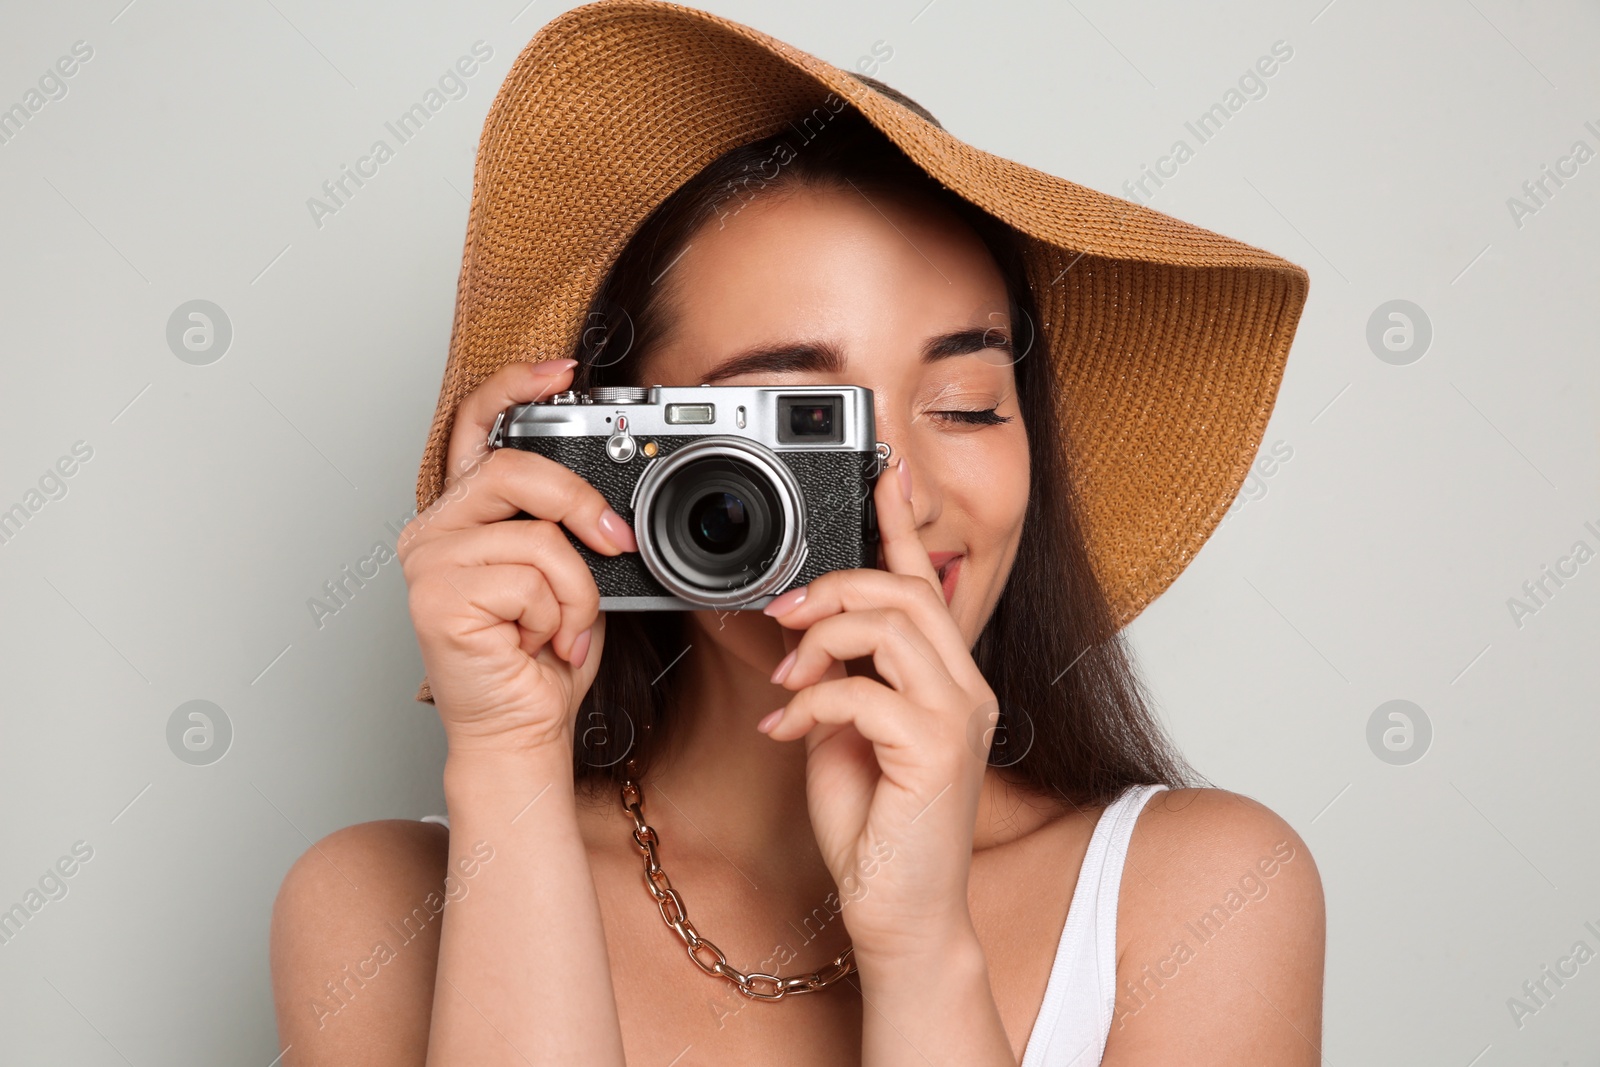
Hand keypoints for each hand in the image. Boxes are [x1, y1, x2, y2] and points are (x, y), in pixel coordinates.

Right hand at [397, 359, 638, 755]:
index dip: (517, 387)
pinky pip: (531, 579)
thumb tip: (613, 496)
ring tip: (564, 625)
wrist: (522, 730)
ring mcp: (429, 561)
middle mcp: (436, 529)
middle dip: (582, 505)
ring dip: (576, 589)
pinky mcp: (436, 597)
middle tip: (615, 542)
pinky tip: (541, 644)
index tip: (563, 371)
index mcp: (465, 513)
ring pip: (537, 534)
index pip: (479, 426)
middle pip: (516, 468)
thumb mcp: (568, 572)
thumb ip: (569, 523)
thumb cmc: (542, 656)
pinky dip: (559, 615)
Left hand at [759, 457, 995, 959]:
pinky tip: (787, 728)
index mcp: (948, 681)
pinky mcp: (935, 752)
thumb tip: (803, 636)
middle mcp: (965, 690)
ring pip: (891, 626)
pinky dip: (812, 701)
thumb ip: (838, 679)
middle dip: (835, 587)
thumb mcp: (845, 734)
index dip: (900, 527)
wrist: (900, 914)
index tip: (880, 477)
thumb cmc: (876, 830)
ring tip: (787, 678)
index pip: (928, 585)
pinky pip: (863, 691)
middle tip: (786, 613)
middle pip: (906, 592)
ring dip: (821, 639)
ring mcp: (957, 719)